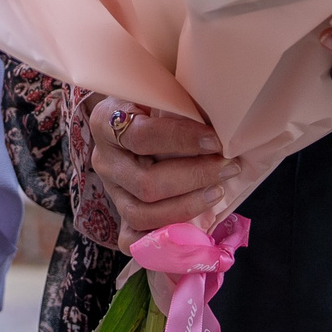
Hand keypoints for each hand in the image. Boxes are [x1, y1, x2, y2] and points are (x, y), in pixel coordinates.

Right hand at [85, 98, 239, 249]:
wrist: (132, 113)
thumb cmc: (153, 100)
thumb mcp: (159, 92)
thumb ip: (178, 104)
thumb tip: (219, 125)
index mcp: (106, 122)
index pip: (142, 137)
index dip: (182, 140)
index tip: (215, 140)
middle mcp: (103, 159)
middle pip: (146, 183)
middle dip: (194, 177)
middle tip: (228, 166)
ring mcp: (111, 190)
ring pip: (142, 214)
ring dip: (187, 207)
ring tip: (218, 191)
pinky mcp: (120, 213)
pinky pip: (132, 240)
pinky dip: (160, 239)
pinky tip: (191, 227)